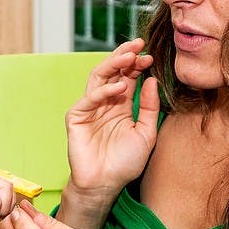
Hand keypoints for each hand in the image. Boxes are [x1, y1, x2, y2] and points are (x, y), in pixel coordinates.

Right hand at [65, 39, 159, 205]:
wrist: (105, 184)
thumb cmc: (125, 162)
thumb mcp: (146, 133)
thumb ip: (149, 107)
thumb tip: (151, 80)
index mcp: (121, 104)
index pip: (128, 76)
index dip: (138, 64)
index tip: (151, 57)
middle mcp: (105, 102)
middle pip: (113, 71)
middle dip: (125, 55)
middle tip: (138, 44)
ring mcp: (89, 108)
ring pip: (99, 78)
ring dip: (113, 64)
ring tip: (129, 56)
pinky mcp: (77, 117)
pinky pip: (90, 98)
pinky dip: (105, 91)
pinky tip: (121, 87)